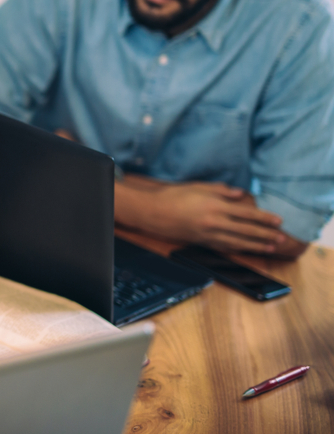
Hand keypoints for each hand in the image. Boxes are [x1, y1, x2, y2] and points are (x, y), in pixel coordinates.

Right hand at [117, 178, 287, 253]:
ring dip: (256, 245)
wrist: (153, 211)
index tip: (278, 221)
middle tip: (282, 238)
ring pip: (238, 242)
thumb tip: (241, 194)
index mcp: (215, 205)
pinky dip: (238, 249)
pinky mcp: (201, 242)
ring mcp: (208, 234)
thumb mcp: (198, 186)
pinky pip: (224, 247)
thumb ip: (221, 190)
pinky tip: (247, 249)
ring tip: (270, 248)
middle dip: (266, 235)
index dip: (264, 218)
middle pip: (246, 230)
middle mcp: (214, 221)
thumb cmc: (174, 195)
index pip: (246, 213)